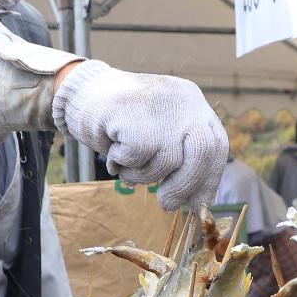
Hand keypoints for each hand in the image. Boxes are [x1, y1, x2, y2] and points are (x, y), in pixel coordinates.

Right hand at [51, 60, 228, 211]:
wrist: (80, 91)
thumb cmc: (120, 121)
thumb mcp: (159, 133)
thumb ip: (179, 157)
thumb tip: (197, 202)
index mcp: (192, 102)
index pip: (217, 145)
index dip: (209, 178)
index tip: (197, 202)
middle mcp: (182, 101)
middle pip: (203, 152)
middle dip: (187, 185)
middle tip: (167, 204)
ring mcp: (159, 105)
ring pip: (168, 160)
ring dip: (143, 175)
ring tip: (125, 165)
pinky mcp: (133, 113)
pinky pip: (137, 156)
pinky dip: (124, 163)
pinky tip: (113, 149)